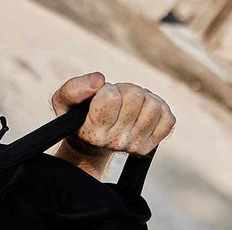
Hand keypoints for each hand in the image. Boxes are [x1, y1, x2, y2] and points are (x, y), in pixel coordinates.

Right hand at [50, 72, 175, 179]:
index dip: (107, 89)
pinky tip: (142, 114)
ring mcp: (132, 146)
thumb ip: (74, 89)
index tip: (100, 98)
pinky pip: (167, 119)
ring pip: (154, 106)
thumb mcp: (64, 101)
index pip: (111, 97)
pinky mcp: (148, 146)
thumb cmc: (77, 117)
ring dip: (143, 99)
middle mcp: (113, 142)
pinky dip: (159, 111)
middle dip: (125, 90)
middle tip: (115, 101)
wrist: (88, 144)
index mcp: (93, 133)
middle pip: (135, 96)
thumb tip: (99, 80)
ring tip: (129, 106)